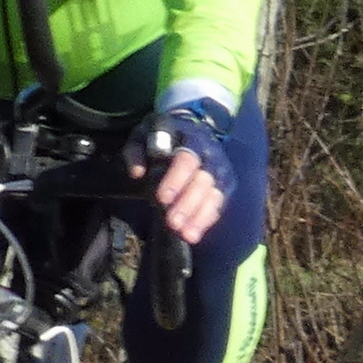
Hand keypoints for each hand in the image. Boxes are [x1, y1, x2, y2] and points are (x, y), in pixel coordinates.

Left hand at [126, 100, 234, 247]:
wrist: (189, 127)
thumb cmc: (160, 136)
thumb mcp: (142, 136)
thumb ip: (136, 152)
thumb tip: (137, 173)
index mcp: (189, 137)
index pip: (187, 158)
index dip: (176, 178)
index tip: (162, 198)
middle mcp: (209, 152)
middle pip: (202, 179)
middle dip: (188, 203)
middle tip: (172, 223)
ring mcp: (219, 168)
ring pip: (213, 193)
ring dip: (199, 215)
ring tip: (185, 235)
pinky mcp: (225, 183)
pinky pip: (218, 203)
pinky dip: (206, 220)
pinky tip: (193, 234)